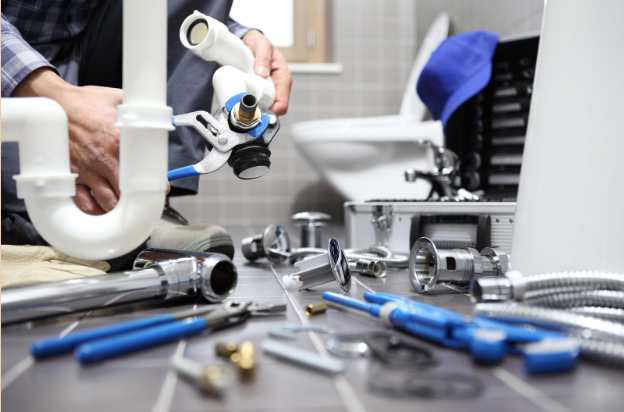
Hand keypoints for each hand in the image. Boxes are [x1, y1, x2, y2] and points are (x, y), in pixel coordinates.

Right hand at [12, 68, 169, 214]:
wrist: (53, 103)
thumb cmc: (85, 102)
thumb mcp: (118, 100)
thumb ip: (139, 111)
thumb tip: (156, 118)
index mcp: (118, 142)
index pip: (143, 171)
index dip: (154, 184)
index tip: (159, 189)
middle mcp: (103, 160)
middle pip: (127, 193)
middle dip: (137, 200)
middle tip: (143, 201)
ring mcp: (86, 170)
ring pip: (107, 202)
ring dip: (118, 209)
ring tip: (125, 209)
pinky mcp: (71, 175)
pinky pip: (83, 202)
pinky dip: (95, 210)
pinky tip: (103, 210)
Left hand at [242, 29, 291, 114]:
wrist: (248, 42)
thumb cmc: (259, 43)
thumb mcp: (262, 44)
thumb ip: (263, 57)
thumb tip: (262, 73)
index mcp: (282, 78)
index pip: (282, 103)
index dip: (272, 110)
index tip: (258, 108)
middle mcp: (275, 88)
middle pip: (270, 109)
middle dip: (258, 110)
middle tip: (243, 104)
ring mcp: (265, 91)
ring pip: (260, 108)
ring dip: (249, 107)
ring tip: (238, 101)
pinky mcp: (255, 91)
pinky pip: (251, 103)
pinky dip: (243, 103)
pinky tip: (236, 99)